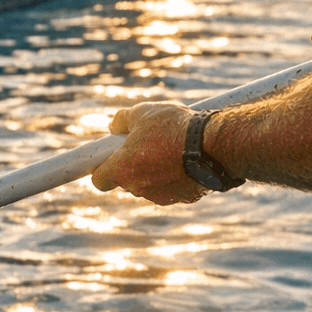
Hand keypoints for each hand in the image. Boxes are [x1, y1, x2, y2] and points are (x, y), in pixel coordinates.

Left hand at [90, 103, 205, 205]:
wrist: (211, 145)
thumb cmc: (173, 127)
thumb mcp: (143, 112)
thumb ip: (122, 121)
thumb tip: (114, 127)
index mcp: (122, 169)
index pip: (99, 180)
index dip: (101, 168)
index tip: (107, 159)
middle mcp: (137, 188)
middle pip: (126, 180)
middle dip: (132, 165)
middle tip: (144, 145)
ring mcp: (159, 196)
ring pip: (148, 184)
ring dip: (153, 170)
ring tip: (169, 147)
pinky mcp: (181, 199)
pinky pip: (170, 187)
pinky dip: (173, 176)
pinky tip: (185, 158)